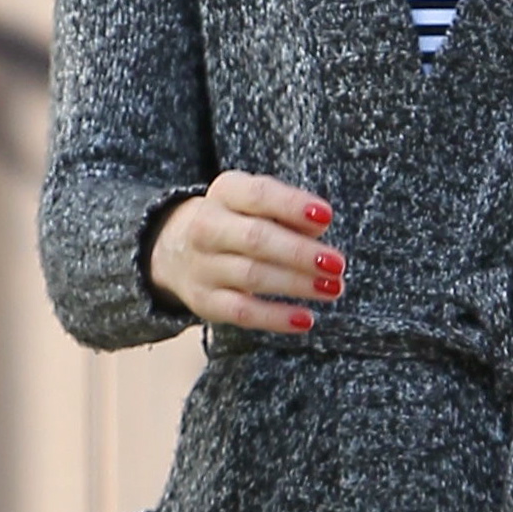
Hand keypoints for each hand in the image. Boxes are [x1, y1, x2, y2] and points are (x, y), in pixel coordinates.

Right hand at [150, 171, 341, 332]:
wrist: (174, 248)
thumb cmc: (237, 222)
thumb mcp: (256, 204)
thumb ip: (289, 213)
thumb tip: (319, 231)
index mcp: (226, 192)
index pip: (258, 195)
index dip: (292, 205)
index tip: (326, 216)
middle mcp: (207, 227)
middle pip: (256, 239)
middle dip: (300, 253)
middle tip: (337, 264)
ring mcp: (203, 266)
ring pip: (252, 276)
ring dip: (296, 284)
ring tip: (332, 288)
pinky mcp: (205, 301)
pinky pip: (242, 312)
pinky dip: (275, 317)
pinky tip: (306, 318)